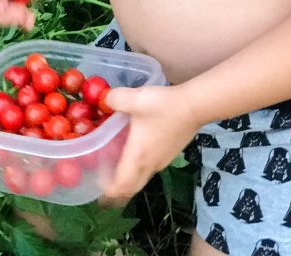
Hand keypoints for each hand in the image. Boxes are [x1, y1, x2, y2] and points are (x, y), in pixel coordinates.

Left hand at [97, 85, 202, 206]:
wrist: (194, 107)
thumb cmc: (164, 106)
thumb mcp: (134, 99)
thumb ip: (114, 99)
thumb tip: (102, 99)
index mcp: (138, 156)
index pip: (122, 185)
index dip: (108, 191)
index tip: (96, 188)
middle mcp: (150, 164)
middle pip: (131, 187)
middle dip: (116, 191)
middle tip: (101, 185)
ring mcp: (161, 162)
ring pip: (140, 179)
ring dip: (127, 180)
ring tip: (112, 170)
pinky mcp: (168, 155)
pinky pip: (148, 170)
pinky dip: (136, 171)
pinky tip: (131, 155)